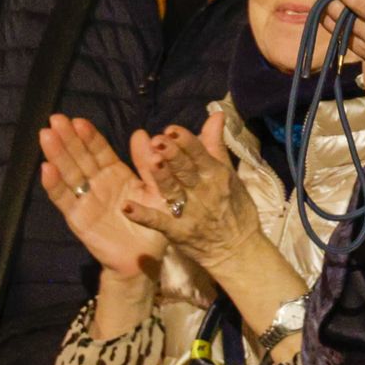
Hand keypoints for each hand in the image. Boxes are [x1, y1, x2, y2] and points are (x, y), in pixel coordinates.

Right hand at [39, 115, 164, 280]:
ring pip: (69, 173)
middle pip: (80, 157)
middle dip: (68, 138)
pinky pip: (65, 200)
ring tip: (46, 135)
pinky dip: (54, 185)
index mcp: (117, 174)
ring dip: (57, 154)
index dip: (89, 136)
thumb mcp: (159, 190)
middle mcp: (98, 184)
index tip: (79, 120)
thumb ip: (149, 165)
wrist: (146, 258)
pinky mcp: (78, 218)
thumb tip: (142, 133)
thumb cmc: (154, 222)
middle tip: (56, 119)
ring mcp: (86, 200)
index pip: (100, 150)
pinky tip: (46, 169)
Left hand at [123, 113, 263, 272]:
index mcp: (216, 175)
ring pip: (173, 192)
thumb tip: (216, 115)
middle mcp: (204, 192)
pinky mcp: (178, 232)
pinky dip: (143, 216)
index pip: (200, 155)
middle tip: (158, 141)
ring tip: (151, 163)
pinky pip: (159, 222)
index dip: (186, 142)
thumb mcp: (229, 174)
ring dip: (162, 178)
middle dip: (173, 156)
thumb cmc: (233, 207)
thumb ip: (216, 146)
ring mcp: (190, 212)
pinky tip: (127, 207)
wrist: (237, 249)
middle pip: (186, 171)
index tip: (171, 130)